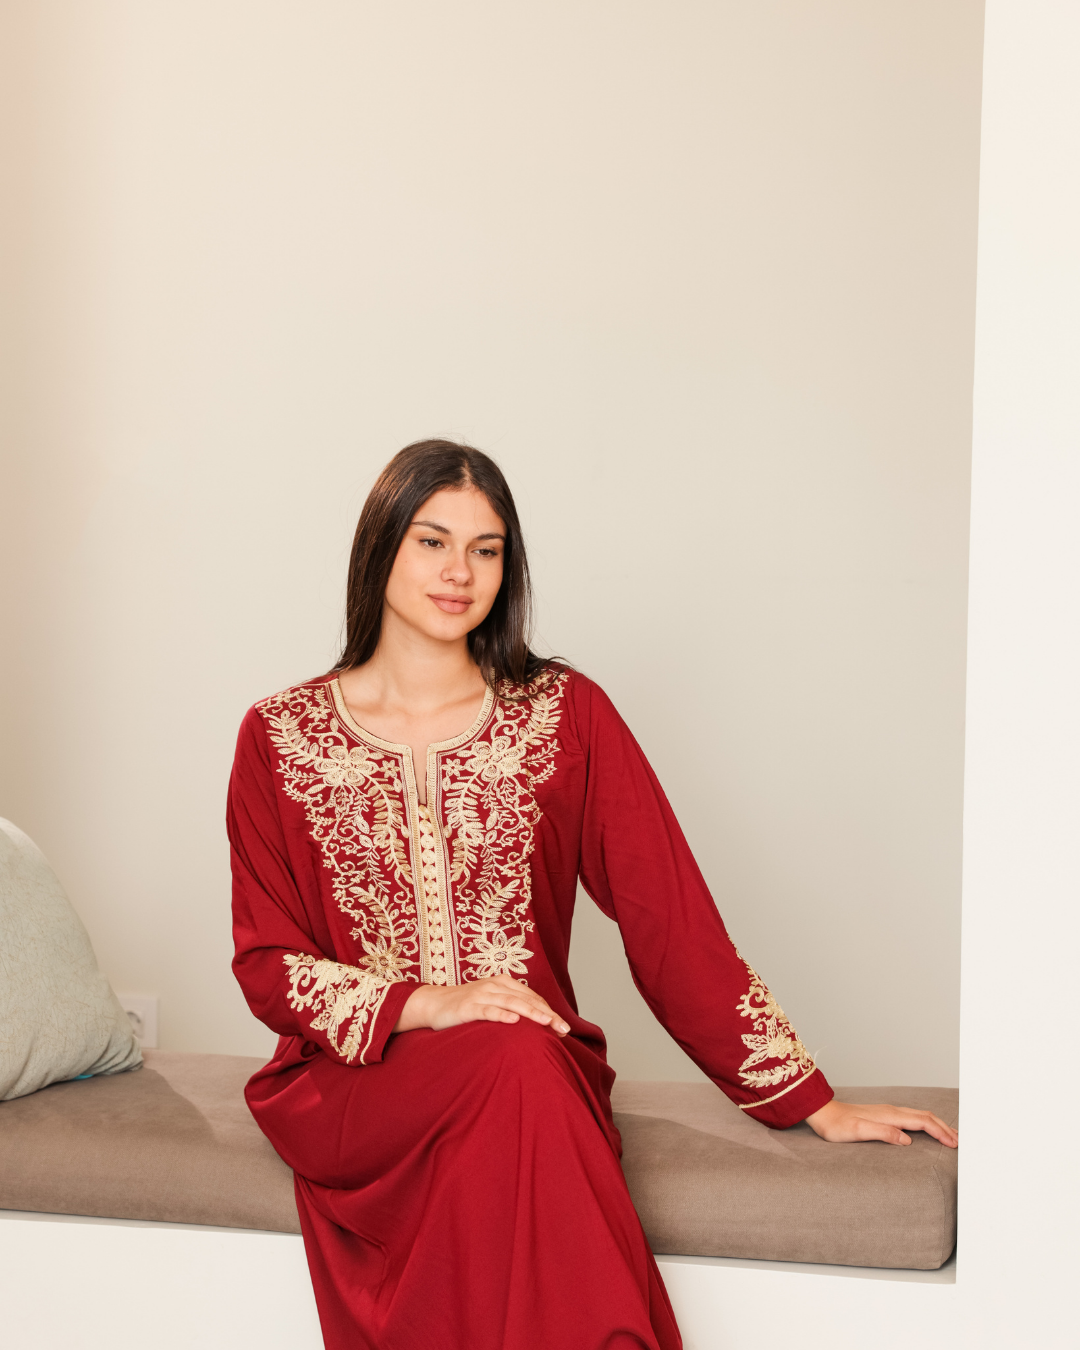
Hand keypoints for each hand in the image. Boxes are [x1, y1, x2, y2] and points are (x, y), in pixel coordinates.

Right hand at [393, 975, 571, 1036]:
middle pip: (527, 1000)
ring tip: (547, 1022)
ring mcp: (481, 995)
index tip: (564, 1029)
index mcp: (503, 983)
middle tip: (564, 1029)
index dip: (549, 1012)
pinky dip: (502, 1014)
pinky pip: (488, 1010)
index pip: (532, 997)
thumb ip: (511, 1008)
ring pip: (511, 1002)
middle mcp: (495, 986)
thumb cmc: (467, 1006)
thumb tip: (536, 1025)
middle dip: (547, 1014)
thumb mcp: (491, 1003)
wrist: (434, 1003)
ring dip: (531, 1013)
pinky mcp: (468, 1006)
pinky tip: (514, 1020)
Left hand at [806, 1099, 957, 1147]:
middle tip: (960, 1141)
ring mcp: (888, 1112)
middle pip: (925, 1116)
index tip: (954, 1144)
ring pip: (919, 1115)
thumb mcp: (858, 1132)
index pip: (923, 1122)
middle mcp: (891, 1111)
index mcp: (890, 1115)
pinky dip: (926, 1124)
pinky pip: (911, 1118)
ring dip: (937, 1125)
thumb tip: (907, 1140)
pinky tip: (925, 1130)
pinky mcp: (883, 1116)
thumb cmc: (837, 1126)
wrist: (823, 1114)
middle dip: (944, 1128)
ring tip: (949, 1136)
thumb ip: (883, 1133)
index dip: (940, 1133)